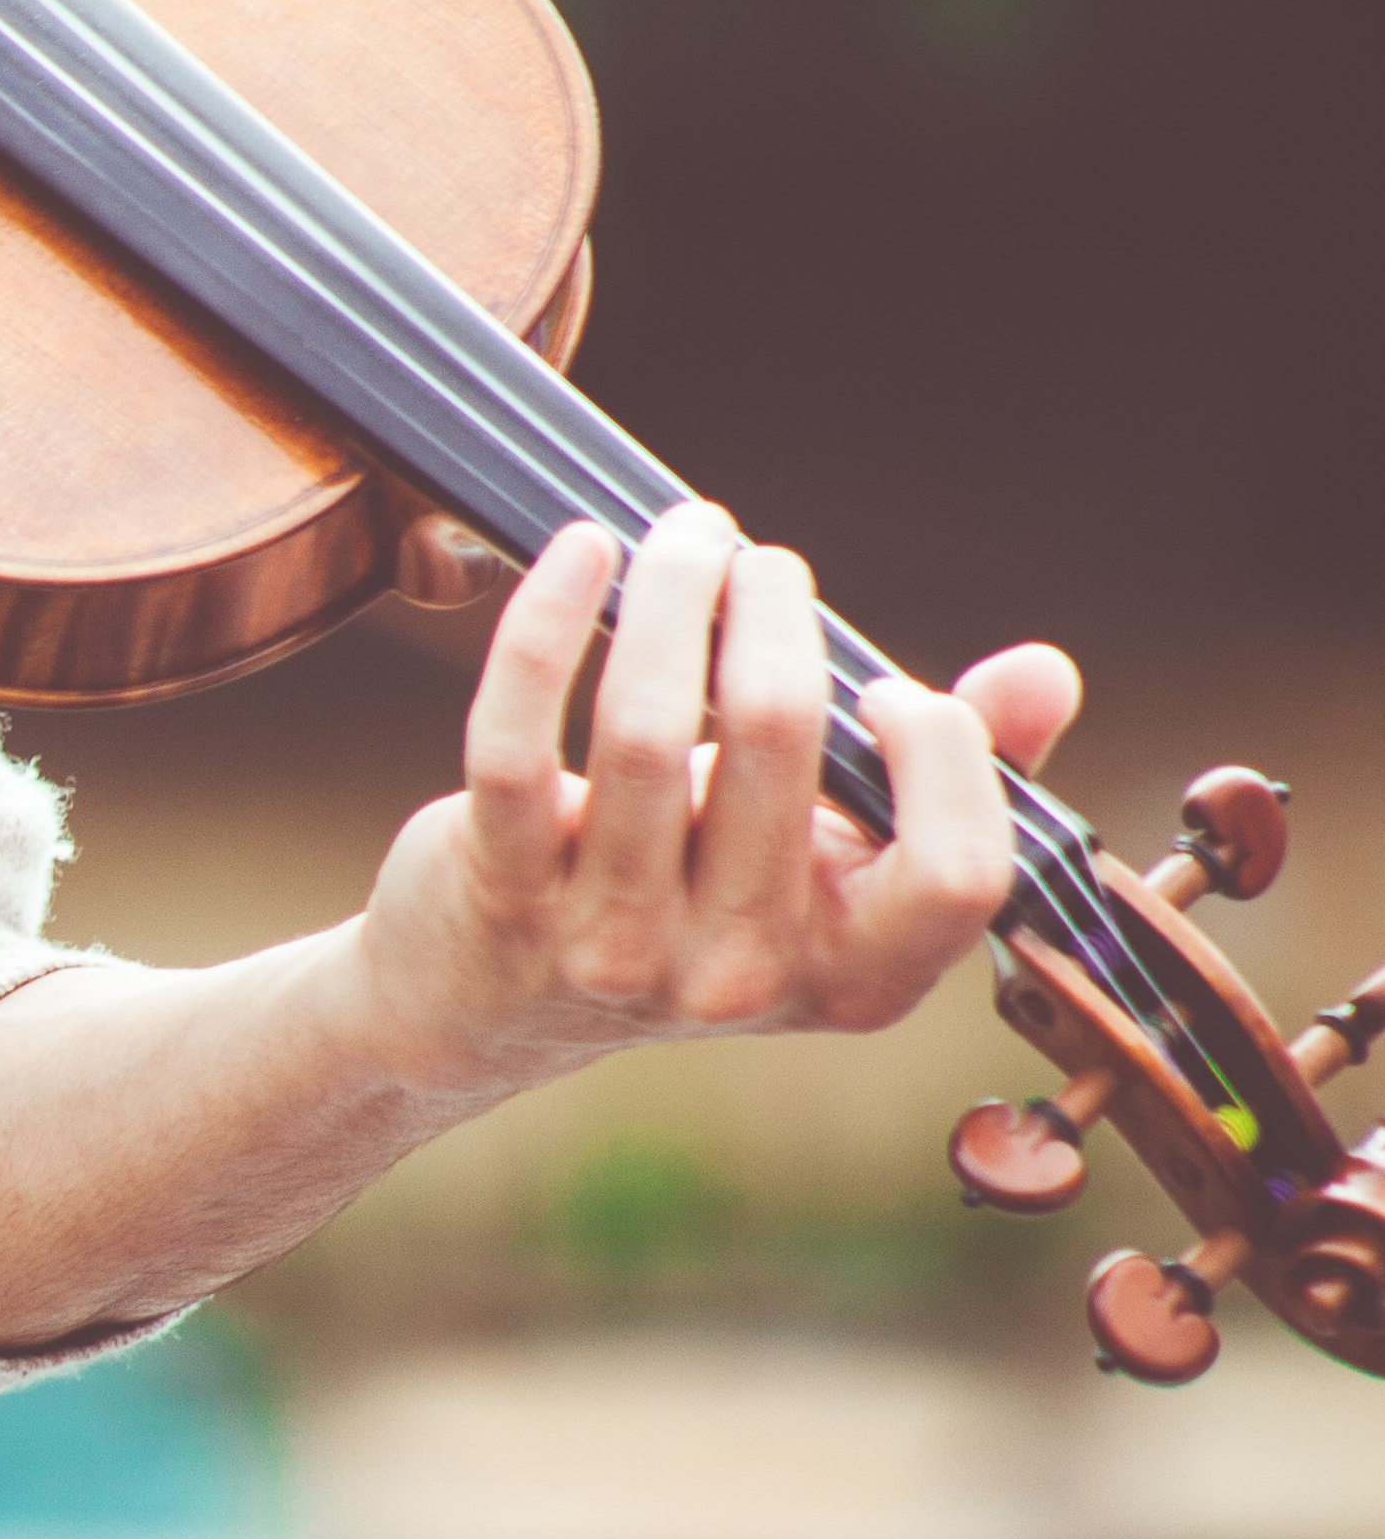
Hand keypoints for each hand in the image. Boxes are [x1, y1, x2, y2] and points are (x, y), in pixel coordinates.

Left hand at [349, 501, 1080, 1100]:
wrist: (493, 1001)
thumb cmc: (692, 896)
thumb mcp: (831, 860)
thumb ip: (951, 774)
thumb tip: (1044, 672)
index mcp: (856, 976)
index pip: (957, 870)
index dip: (943, 756)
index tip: (887, 687)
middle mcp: (739, 973)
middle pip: (784, 744)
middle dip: (774, 612)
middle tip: (754, 560)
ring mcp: (614, 944)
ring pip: (647, 729)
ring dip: (672, 594)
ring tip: (684, 536)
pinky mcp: (502, 894)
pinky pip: (515, 740)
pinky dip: (544, 625)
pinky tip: (580, 551)